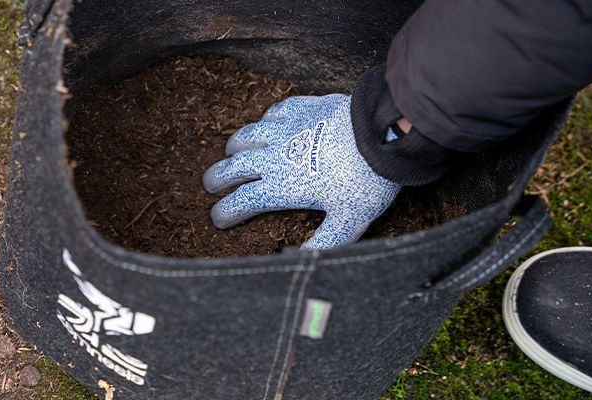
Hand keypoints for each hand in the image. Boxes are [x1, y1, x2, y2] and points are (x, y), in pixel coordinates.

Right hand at [202, 94, 401, 248]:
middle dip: (217, 177)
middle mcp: (275, 156)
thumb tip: (297, 260)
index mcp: (281, 186)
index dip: (225, 211)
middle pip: (235, 166)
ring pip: (249, 135)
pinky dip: (265, 119)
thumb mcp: (348, 221)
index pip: (241, 201)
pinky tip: (267, 123)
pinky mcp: (303, 107)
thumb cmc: (366, 181)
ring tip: (230, 152)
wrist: (382, 133)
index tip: (217, 218)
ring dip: (235, 145)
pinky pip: (275, 111)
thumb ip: (323, 244)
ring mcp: (287, 128)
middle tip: (209, 184)